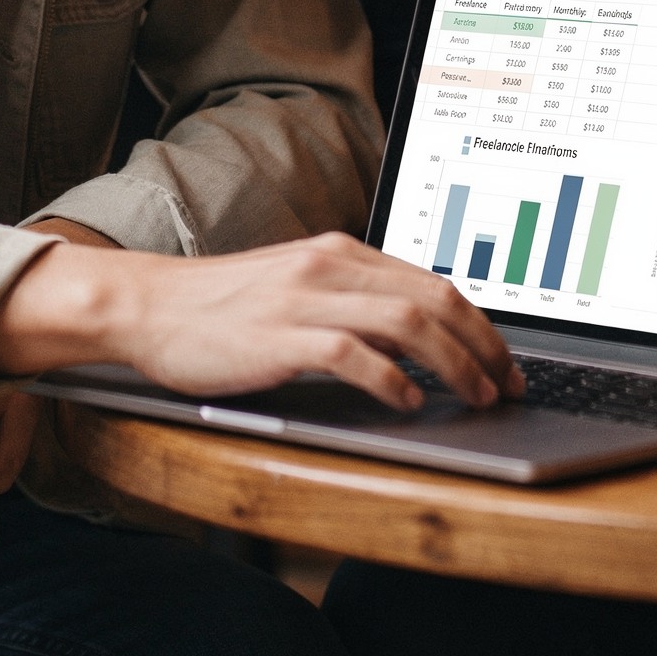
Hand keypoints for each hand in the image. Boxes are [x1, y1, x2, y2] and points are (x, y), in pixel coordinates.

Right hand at [0, 231, 521, 412]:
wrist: (147, 305)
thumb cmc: (219, 309)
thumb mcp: (295, 289)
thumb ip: (349, 301)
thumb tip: (415, 339)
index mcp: (338, 253)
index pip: (433, 281)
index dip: (481, 324)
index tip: (506, 362)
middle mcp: (329, 266)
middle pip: (434, 298)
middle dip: (484, 346)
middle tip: (508, 387)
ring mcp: (303, 299)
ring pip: (407, 321)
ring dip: (454, 364)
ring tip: (475, 397)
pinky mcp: (278, 336)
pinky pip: (352, 353)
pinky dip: (391, 378)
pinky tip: (408, 402)